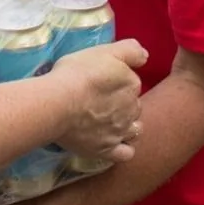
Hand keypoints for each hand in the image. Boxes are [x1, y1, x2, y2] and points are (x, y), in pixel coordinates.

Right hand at [49, 39, 146, 160]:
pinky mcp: (107, 150)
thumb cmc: (77, 73)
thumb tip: (145, 57)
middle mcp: (131, 109)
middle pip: (132, 106)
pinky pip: (126, 154)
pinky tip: (112, 143)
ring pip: (134, 130)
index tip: (100, 82)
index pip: (131, 83)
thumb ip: (130, 50)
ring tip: (107, 123)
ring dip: (127, 126)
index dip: (117, 83)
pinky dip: (122, 149)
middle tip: (99, 101)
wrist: (57, 103)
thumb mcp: (105, 51)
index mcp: (131, 84)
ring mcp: (120, 132)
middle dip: (121, 104)